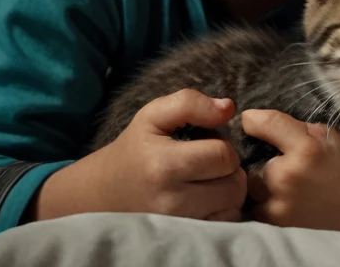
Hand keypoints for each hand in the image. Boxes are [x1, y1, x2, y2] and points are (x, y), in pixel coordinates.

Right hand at [32, 89, 246, 221]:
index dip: (221, 144)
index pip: (224, 155)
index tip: (204, 143)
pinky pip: (225, 223)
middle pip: (234, 184)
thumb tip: (228, 107)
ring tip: (205, 179)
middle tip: (206, 162)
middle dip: (228, 168)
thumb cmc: (135, 149)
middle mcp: (172, 201)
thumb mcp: (153, 115)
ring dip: (227, 189)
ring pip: (233, 205)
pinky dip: (222, 209)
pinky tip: (205, 198)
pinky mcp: (185, 237)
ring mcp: (180, 224)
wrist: (105, 193)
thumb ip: (190, 102)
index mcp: (164, 166)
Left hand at [240, 109, 339, 237]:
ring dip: (259, 180)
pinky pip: (255, 206)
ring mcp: (280, 203)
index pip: (262, 123)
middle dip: (258, 157)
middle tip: (272, 158)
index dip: (251, 120)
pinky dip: (262, 200)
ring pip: (249, 185)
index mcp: (304, 148)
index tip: (250, 122)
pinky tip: (279, 195)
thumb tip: (258, 121)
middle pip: (249, 159)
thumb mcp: (327, 133)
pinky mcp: (278, 222)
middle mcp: (287, 176)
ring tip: (277, 178)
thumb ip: (293, 126)